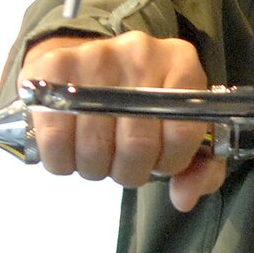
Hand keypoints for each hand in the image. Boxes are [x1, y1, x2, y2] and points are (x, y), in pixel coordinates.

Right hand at [20, 30, 226, 210]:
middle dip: (130, 171)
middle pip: (137, 143)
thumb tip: (184, 198)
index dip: (170, 162)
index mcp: (182, 65)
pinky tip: (71, 154)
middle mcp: (140, 53)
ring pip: (94, 147)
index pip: (184, 131)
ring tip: (99, 157)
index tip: (159, 163)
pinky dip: (62, 162)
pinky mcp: (52, 67)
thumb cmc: (143, 107)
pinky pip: (54, 140)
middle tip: (124, 166)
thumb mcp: (183, 131)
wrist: (87, 67)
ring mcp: (94, 56)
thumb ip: (200, 169)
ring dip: (96, 169)